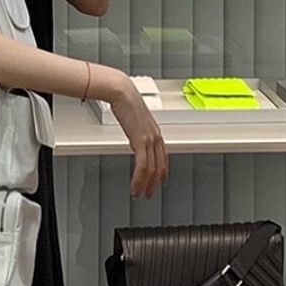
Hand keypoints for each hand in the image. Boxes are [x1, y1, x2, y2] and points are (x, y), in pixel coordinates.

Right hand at [108, 75, 168, 198]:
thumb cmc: (124, 100)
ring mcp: (149, 140)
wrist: (122, 93)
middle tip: (149, 193)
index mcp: (155, 131)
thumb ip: (134, 126)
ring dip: (145, 184)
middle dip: (154, 182)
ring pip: (151, 169)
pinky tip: (134, 185)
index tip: (160, 180)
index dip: (162, 171)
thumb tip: (130, 129)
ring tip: (138, 193)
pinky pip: (142, 166)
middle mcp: (155, 137)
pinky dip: (138, 179)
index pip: (163, 156)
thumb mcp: (132, 116)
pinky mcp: (140, 142)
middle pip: (159, 166)